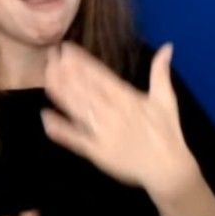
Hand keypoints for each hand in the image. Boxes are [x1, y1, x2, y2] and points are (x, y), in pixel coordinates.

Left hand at [42, 42, 199, 196]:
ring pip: (77, 108)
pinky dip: (59, 128)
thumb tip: (167, 47)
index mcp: (127, 98)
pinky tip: (46, 116)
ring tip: (46, 76)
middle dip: (65, 70)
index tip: (66, 48)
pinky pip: (74, 138)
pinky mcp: (97, 152)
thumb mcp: (166, 100)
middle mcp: (112, 113)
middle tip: (50, 56)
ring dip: (60, 91)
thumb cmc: (167, 133)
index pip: (99, 75)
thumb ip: (161, 72)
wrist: (168, 169)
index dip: (81, 61)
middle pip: (83, 88)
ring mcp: (103, 132)